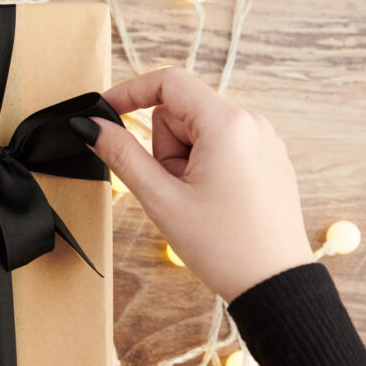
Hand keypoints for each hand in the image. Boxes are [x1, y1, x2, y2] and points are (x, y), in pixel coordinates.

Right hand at [71, 67, 313, 301]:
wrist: (274, 283)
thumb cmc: (225, 246)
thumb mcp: (161, 199)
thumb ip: (122, 155)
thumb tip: (91, 126)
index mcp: (227, 124)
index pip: (169, 82)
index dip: (130, 92)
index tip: (105, 111)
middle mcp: (250, 122)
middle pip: (180, 112)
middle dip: (164, 147)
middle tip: (173, 190)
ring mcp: (262, 140)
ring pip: (198, 132)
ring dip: (182, 160)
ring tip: (194, 200)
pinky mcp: (266, 158)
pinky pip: (220, 147)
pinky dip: (203, 168)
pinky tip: (212, 202)